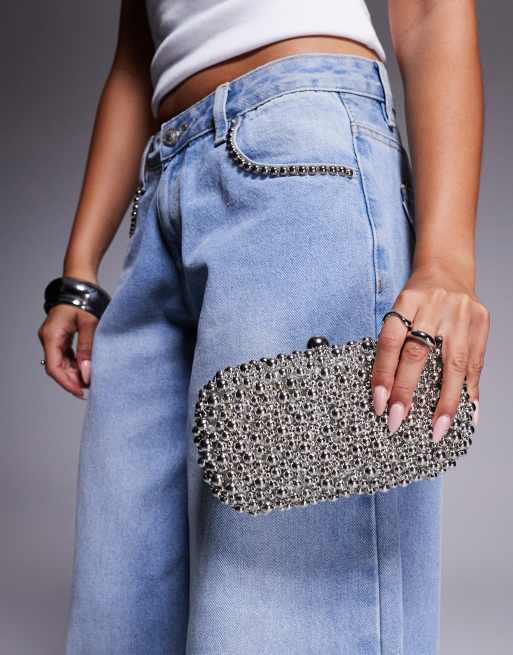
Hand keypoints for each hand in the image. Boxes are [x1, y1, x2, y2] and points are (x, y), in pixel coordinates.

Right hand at [38, 304, 98, 397]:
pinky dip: (76, 364)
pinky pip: (66, 356)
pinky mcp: (61, 337)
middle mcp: (49, 339)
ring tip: (91, 379)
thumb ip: (87, 349)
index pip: (54, 367)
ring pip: (61, 363)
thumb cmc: (85, 301)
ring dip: (75, 372)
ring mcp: (54, 338)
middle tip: (91, 387)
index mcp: (51, 336)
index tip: (80, 393)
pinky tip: (87, 368)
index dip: (67, 383)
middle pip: (57, 367)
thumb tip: (87, 373)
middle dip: (72, 379)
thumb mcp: (89, 325)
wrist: (81, 284)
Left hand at [371, 262, 489, 440]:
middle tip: (397, 421)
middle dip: (406, 391)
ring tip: (437, 429)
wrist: (448, 268)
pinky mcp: (481, 321)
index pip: (390, 341)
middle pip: (418, 353)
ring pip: (453, 364)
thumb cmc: (417, 297)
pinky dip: (470, 390)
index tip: (378, 404)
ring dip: (445, 401)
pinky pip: (476, 363)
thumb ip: (395, 342)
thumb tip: (386, 391)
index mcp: (407, 300)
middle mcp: (434, 306)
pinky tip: (467, 413)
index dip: (383, 374)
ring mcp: (461, 314)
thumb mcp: (399, 308)